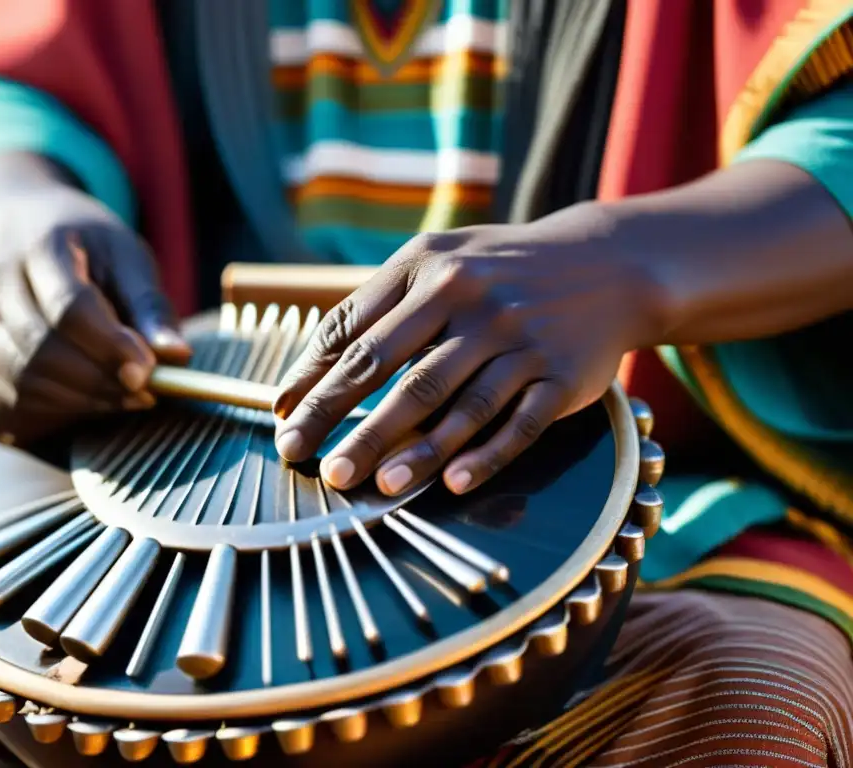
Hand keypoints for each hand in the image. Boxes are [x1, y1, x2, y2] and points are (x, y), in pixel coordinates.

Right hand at [0, 187, 190, 445]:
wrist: (26, 240)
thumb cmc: (91, 255)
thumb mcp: (129, 262)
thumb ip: (150, 308)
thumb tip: (176, 355)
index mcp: (38, 249)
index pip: (68, 306)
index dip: (110, 346)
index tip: (148, 371)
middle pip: (43, 351)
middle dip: (101, 382)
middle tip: (147, 394)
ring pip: (24, 386)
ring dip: (84, 404)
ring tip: (127, 400)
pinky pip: (11, 410)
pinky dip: (56, 418)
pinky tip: (92, 407)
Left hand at [272, 215, 654, 495]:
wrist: (607, 264)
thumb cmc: (498, 269)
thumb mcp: (438, 260)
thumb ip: (377, 306)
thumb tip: (311, 372)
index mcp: (429, 268)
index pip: (355, 329)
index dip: (313, 377)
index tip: (283, 416)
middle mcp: (472, 299)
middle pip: (396, 370)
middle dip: (341, 418)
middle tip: (302, 458)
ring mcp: (520, 338)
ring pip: (456, 402)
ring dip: (411, 448)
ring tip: (369, 483)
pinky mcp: (561, 375)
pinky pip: (519, 425)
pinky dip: (485, 456)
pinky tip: (450, 483)